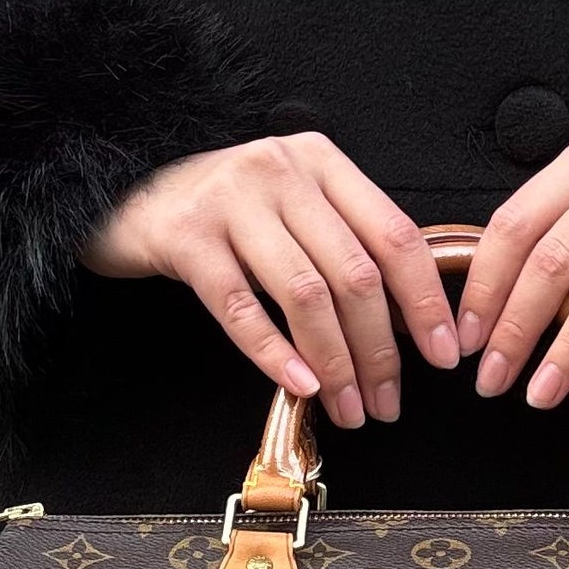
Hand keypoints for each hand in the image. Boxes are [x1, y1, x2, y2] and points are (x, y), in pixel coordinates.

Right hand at [81, 132, 459, 425]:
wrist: (123, 191)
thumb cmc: (220, 210)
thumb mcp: (290, 205)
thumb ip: (343, 241)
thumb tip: (408, 318)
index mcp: (321, 160)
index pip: (395, 234)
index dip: (426, 300)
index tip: (445, 352)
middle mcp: (281, 171)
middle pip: (354, 273)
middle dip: (380, 350)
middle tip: (388, 402)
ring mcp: (231, 201)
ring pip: (305, 294)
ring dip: (335, 363)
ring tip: (349, 408)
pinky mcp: (186, 238)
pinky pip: (241, 308)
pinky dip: (276, 354)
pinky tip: (300, 386)